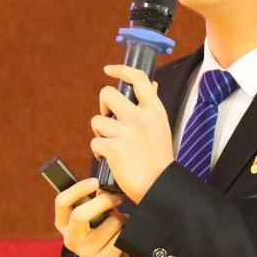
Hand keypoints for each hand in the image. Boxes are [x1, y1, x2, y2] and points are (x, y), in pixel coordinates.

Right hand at [54, 176, 130, 256]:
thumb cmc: (99, 232)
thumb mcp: (92, 216)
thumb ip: (94, 200)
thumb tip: (104, 187)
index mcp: (63, 224)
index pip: (62, 202)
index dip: (78, 188)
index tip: (95, 181)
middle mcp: (70, 238)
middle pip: (80, 214)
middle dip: (103, 202)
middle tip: (118, 197)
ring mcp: (85, 252)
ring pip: (109, 224)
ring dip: (121, 218)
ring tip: (122, 219)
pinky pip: (120, 237)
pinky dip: (126, 231)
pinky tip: (125, 232)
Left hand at [90, 64, 174, 203]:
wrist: (159, 186)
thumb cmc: (159, 158)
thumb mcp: (162, 126)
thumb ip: (152, 106)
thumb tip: (150, 84)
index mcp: (154, 110)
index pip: (138, 78)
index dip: (121, 69)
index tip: (109, 70)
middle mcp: (140, 117)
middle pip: (107, 93)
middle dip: (102, 106)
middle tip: (108, 119)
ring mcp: (126, 131)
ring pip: (96, 120)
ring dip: (100, 133)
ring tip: (111, 144)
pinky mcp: (113, 147)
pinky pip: (94, 142)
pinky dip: (98, 152)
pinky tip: (109, 159)